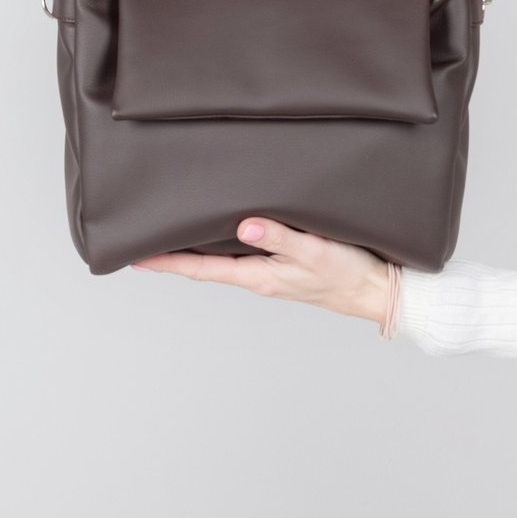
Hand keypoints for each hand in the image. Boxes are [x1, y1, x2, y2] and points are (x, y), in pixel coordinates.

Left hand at [130, 217, 395, 324]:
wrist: (379, 292)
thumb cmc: (350, 274)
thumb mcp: (315, 251)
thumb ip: (280, 237)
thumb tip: (243, 226)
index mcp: (259, 276)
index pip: (201, 270)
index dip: (167, 262)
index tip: (137, 258)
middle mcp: (259, 276)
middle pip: (205, 266)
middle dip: (174, 254)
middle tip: (144, 239)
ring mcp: (271, 272)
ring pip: (223, 259)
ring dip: (197, 249)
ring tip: (172, 232)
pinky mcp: (285, 266)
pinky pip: (244, 254)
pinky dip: (224, 243)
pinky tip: (222, 230)